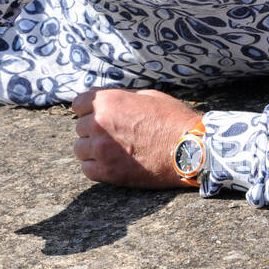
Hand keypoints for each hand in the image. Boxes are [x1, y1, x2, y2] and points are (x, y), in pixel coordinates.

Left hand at [70, 87, 200, 187]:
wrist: (190, 150)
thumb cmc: (173, 120)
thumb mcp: (147, 96)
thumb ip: (120, 98)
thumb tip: (105, 100)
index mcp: (108, 101)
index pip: (78, 104)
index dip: (89, 110)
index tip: (98, 116)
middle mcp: (99, 123)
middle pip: (80, 127)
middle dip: (93, 130)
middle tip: (112, 136)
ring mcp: (101, 149)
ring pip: (80, 149)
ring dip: (92, 150)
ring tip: (111, 152)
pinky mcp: (108, 172)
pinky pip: (87, 170)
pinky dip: (96, 168)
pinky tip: (110, 165)